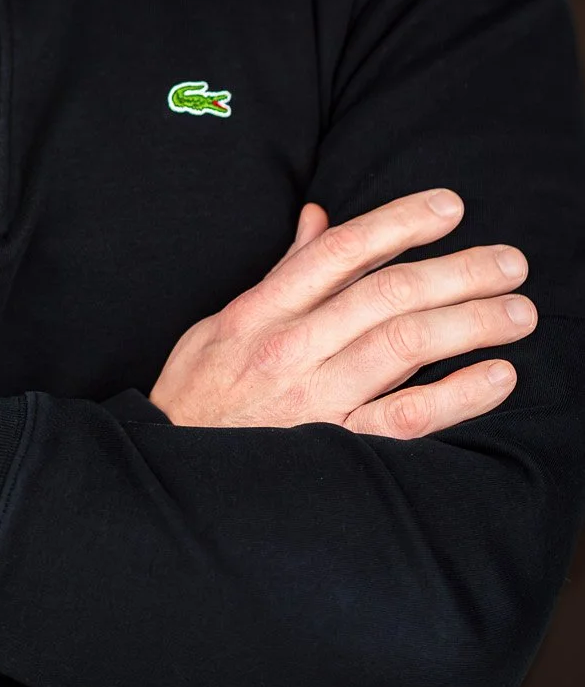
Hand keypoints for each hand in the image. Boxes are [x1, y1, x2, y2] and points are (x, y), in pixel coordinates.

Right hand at [148, 189, 535, 437]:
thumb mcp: (223, 324)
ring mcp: (314, 400)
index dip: (398, 221)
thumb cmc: (198, 396)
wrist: (168, 480)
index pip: (339, 250)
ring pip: (403, 346)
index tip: (451, 207)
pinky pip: (405, 419)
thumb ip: (282, 275)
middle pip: (386, 293)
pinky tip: (497, 376)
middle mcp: (290, 348)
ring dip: (470, 323)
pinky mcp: (333, 450)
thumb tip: (320, 219)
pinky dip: (456, 395)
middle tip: (512, 263)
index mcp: (260, 310)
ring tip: (519, 314)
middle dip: (458, 271)